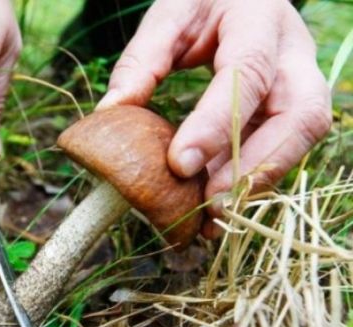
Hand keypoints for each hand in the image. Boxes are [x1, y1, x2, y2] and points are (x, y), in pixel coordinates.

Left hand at [98, 0, 331, 236]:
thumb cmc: (203, 2)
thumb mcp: (170, 14)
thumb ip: (142, 59)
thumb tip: (111, 111)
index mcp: (259, 20)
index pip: (248, 74)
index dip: (218, 123)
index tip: (179, 164)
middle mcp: (293, 54)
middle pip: (299, 117)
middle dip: (257, 166)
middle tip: (211, 204)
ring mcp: (299, 83)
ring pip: (298, 141)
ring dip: (256, 183)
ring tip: (212, 219)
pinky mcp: (290, 108)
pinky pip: (279, 149)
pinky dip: (249, 179)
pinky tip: (216, 204)